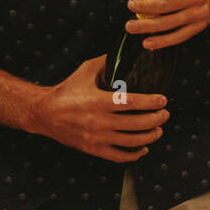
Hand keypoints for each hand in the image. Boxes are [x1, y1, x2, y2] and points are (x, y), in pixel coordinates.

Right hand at [30, 55, 169, 162]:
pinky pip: (120, 156)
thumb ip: (106, 62)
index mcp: (98, 101)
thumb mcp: (85, 72)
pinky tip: (143, 147)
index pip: (132, 103)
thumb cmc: (66, 91)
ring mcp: (97, 138)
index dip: (151, 102)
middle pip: (137, 124)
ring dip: (150, 136)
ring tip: (158, 129)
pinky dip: (135, 154)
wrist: (45, 114)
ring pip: (132, 141)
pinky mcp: (94, 149)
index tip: (162, 100)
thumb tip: (125, 53)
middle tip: (165, 114)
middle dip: (156, 119)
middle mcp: (99, 121)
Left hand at [125, 0, 209, 49]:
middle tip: (132, 5)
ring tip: (132, 26)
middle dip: (147, 6)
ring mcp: (198, 13)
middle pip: (170, 4)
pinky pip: (178, 36)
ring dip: (148, 26)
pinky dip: (162, 41)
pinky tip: (148, 43)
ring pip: (171, 22)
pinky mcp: (196, 27)